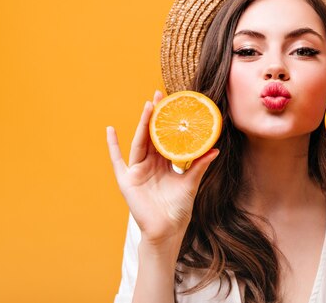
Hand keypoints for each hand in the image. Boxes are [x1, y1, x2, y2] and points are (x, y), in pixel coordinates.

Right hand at [107, 90, 218, 246]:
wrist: (167, 231)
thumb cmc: (178, 209)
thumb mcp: (190, 183)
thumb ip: (199, 165)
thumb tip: (215, 149)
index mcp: (164, 163)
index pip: (165, 137)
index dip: (167, 121)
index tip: (172, 102)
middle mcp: (150, 164)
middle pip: (152, 135)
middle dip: (155, 115)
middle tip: (158, 94)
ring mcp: (137, 170)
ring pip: (140, 142)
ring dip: (142, 124)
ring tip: (147, 106)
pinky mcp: (127, 180)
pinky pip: (118, 160)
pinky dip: (113, 146)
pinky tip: (110, 130)